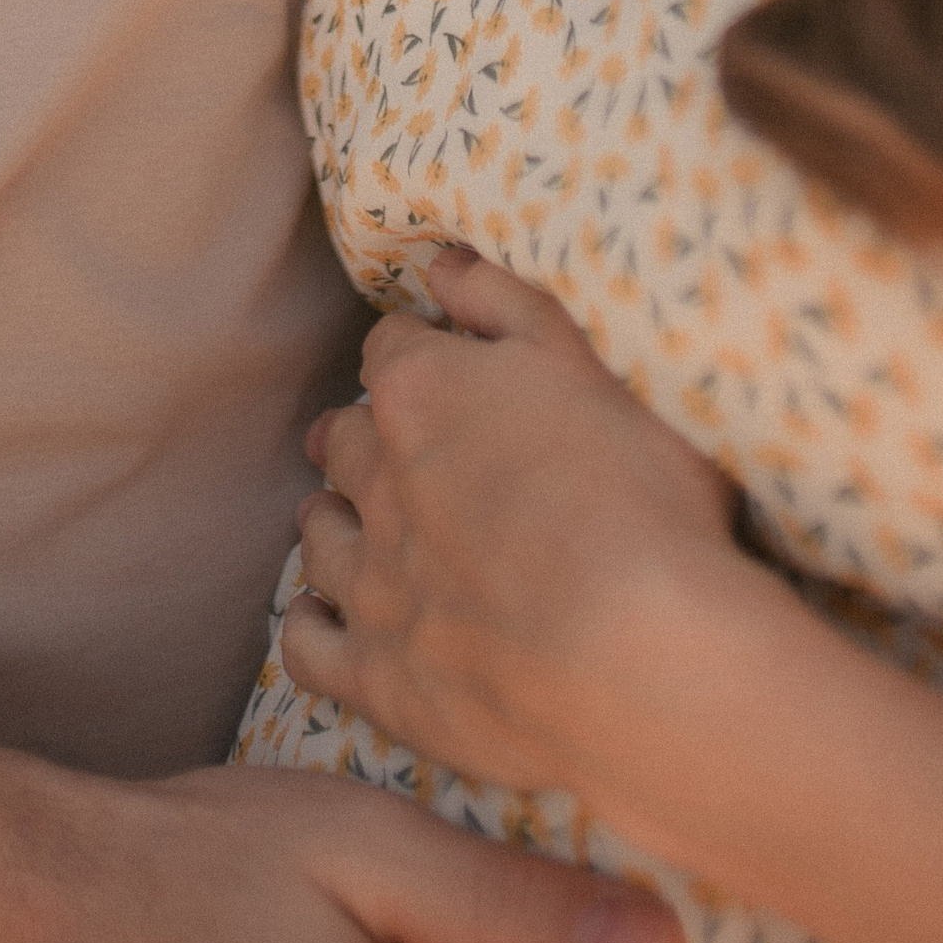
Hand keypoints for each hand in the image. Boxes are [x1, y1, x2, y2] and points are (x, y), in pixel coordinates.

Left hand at [280, 242, 764, 813]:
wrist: (636, 657)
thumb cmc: (634, 496)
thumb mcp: (585, 363)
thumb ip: (506, 302)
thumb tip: (439, 264)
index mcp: (421, 393)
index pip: (392, 349)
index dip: (416, 351)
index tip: (437, 363)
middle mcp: (376, 481)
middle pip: (343, 442)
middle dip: (358, 436)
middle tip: (376, 443)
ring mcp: (370, 584)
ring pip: (320, 536)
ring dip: (329, 520)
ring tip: (341, 519)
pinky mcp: (377, 678)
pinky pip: (307, 646)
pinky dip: (307, 624)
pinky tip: (316, 619)